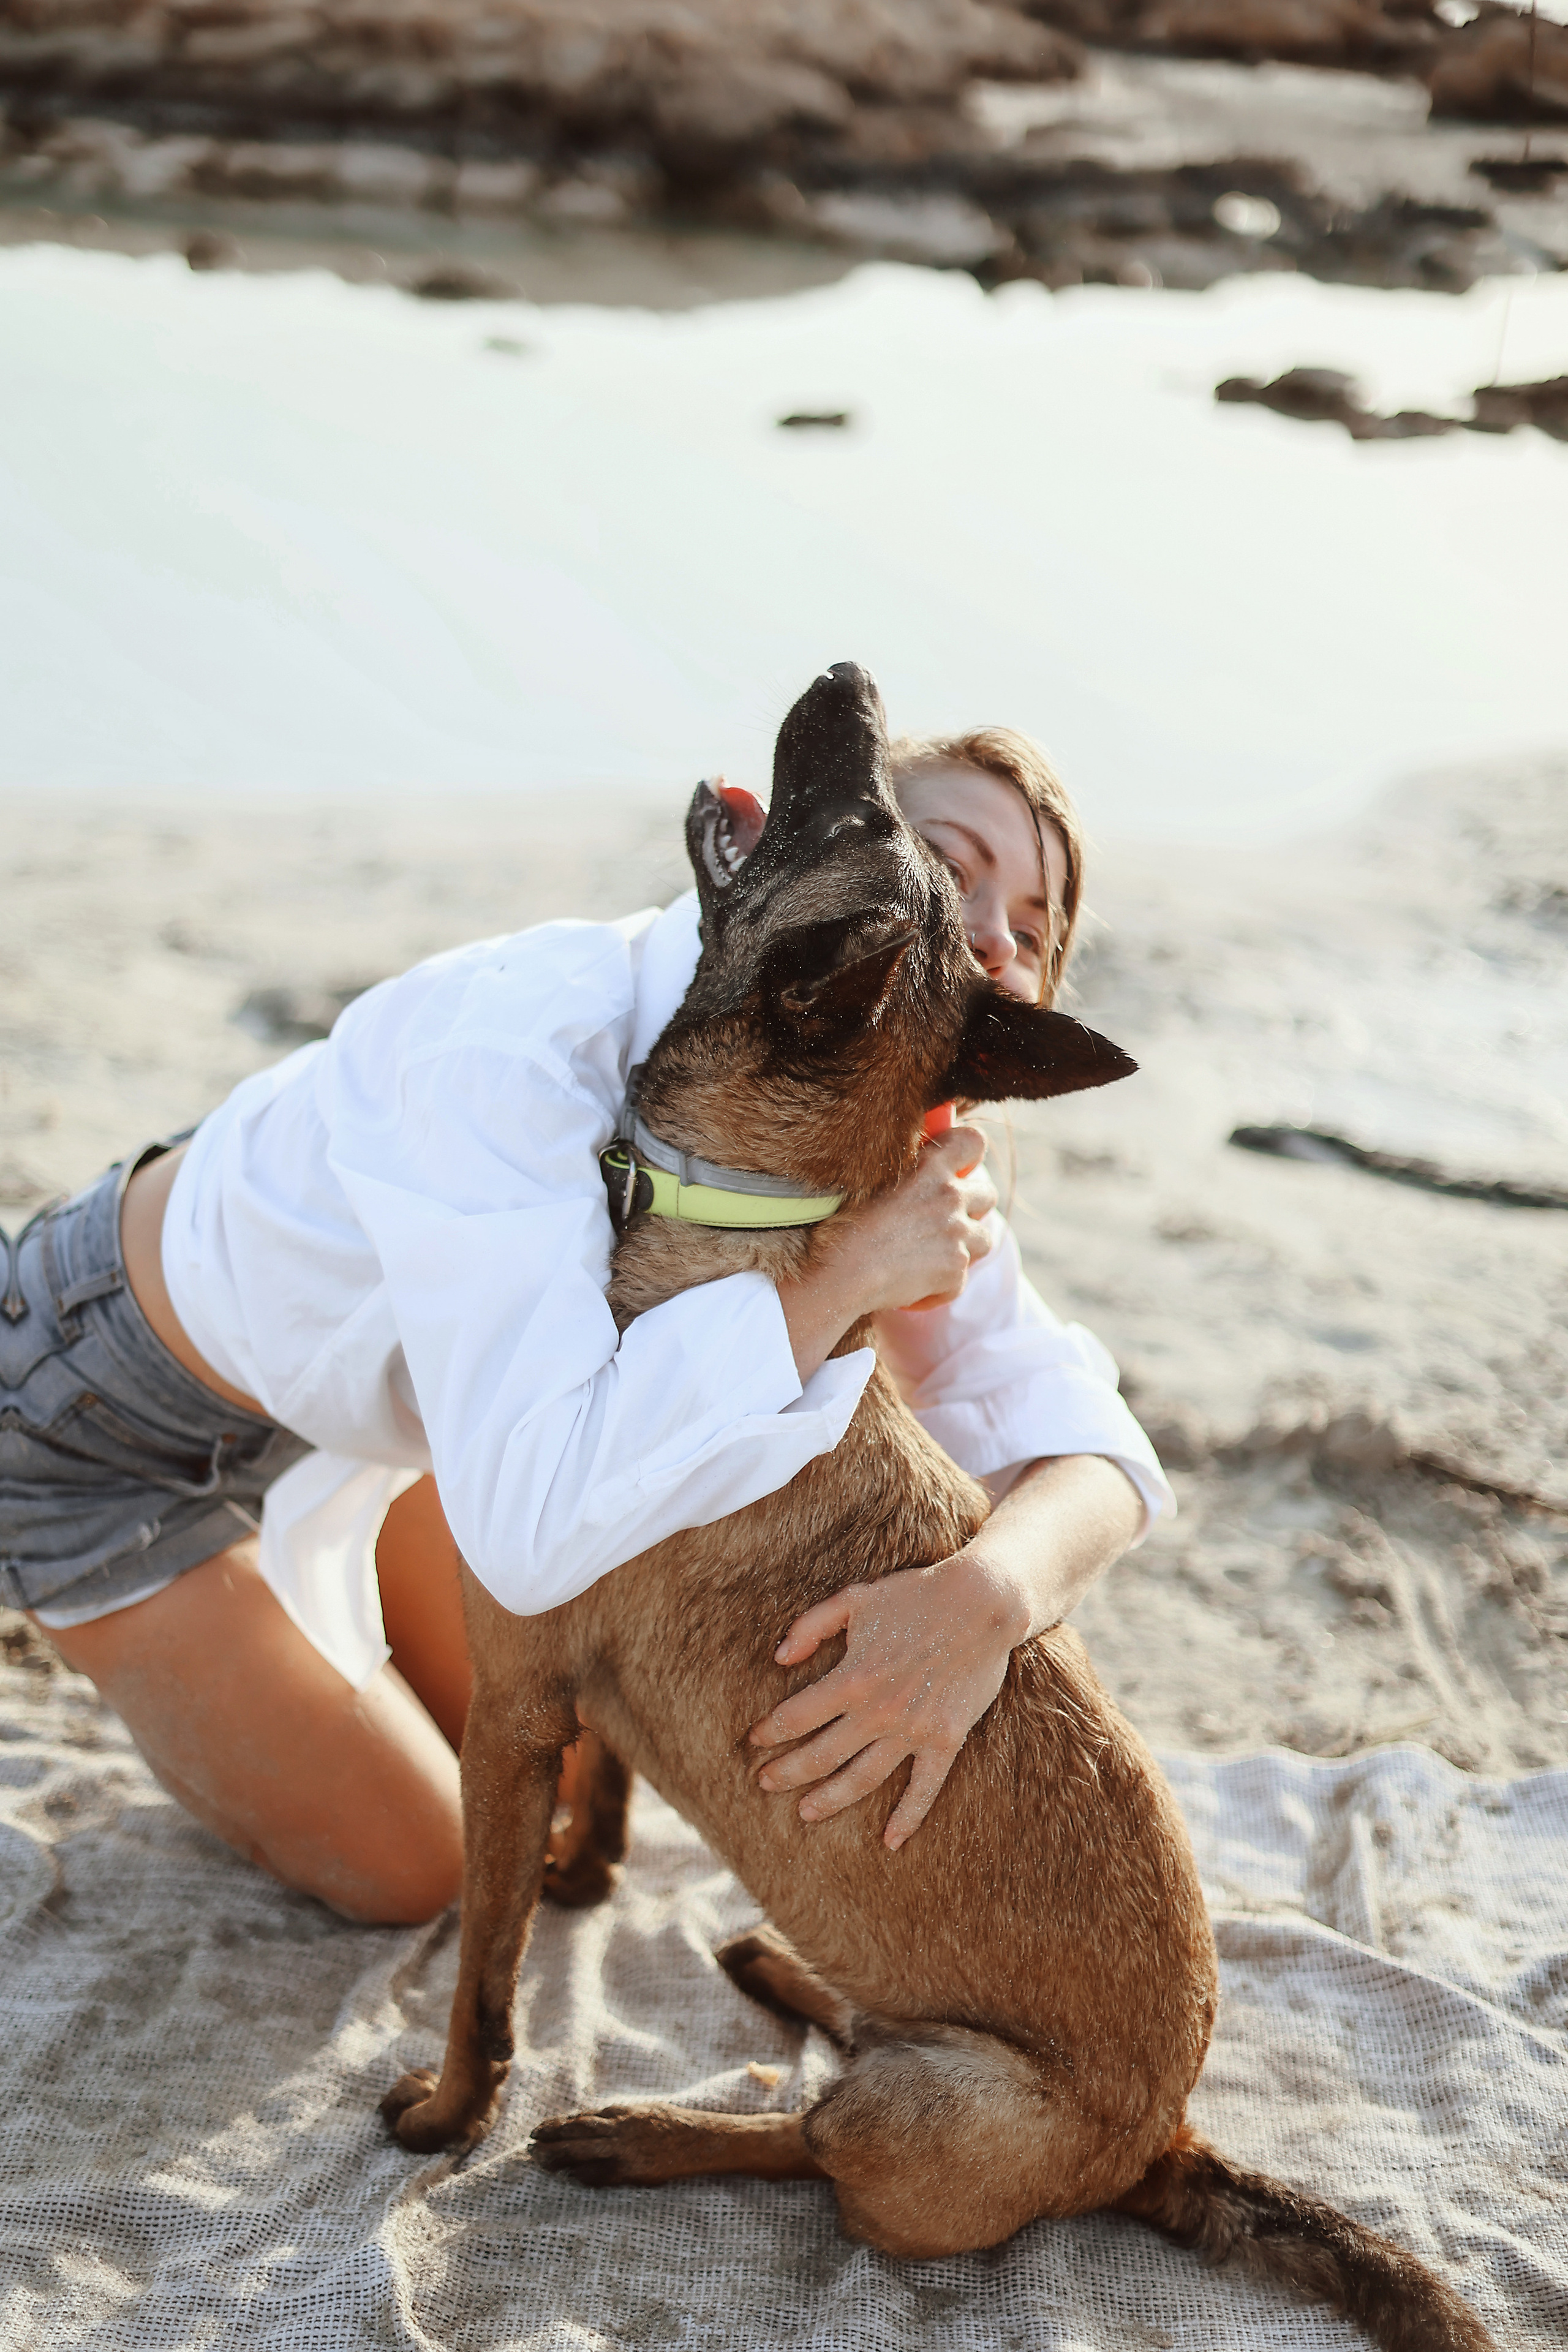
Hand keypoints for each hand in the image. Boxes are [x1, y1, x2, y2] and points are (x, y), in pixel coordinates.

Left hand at [747, 1456, 1143, 1848]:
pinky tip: (890, 1841)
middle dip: (786, 1772)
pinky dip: (907, 1817)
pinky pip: (924, 1788)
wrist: (982, 1603)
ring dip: (829, 1799)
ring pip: (861, 1778)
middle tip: (764, 1783)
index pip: (796, 1716)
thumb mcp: (854, 1598)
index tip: (755, 1742)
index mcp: (852, 1677)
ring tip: (805, 1812)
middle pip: (820, 1755)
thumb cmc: (915, 1595)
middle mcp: (878, 1711)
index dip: (770, 1732)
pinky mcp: (945, 1739)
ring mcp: (913, 1730)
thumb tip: (779, 1658)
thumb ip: (811, 1626)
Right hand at [838, 1124, 996, 1316]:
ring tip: (933, 1256)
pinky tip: (913, 1287)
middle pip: (987, 1195)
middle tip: (944, 1222)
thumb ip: (905, 1172)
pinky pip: (959, 1279)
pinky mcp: (956, 1270)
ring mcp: (957, 1234)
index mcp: (930, 1166)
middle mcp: (950, 1196)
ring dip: (965, 1247)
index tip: (958, 1170)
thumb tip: (913, 1173)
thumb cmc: (846, 1224)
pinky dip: (940, 1287)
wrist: (844, 1270)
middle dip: (972, 1208)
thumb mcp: (872, 1181)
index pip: (972, 1142)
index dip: (970, 1156)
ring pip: (984, 1240)